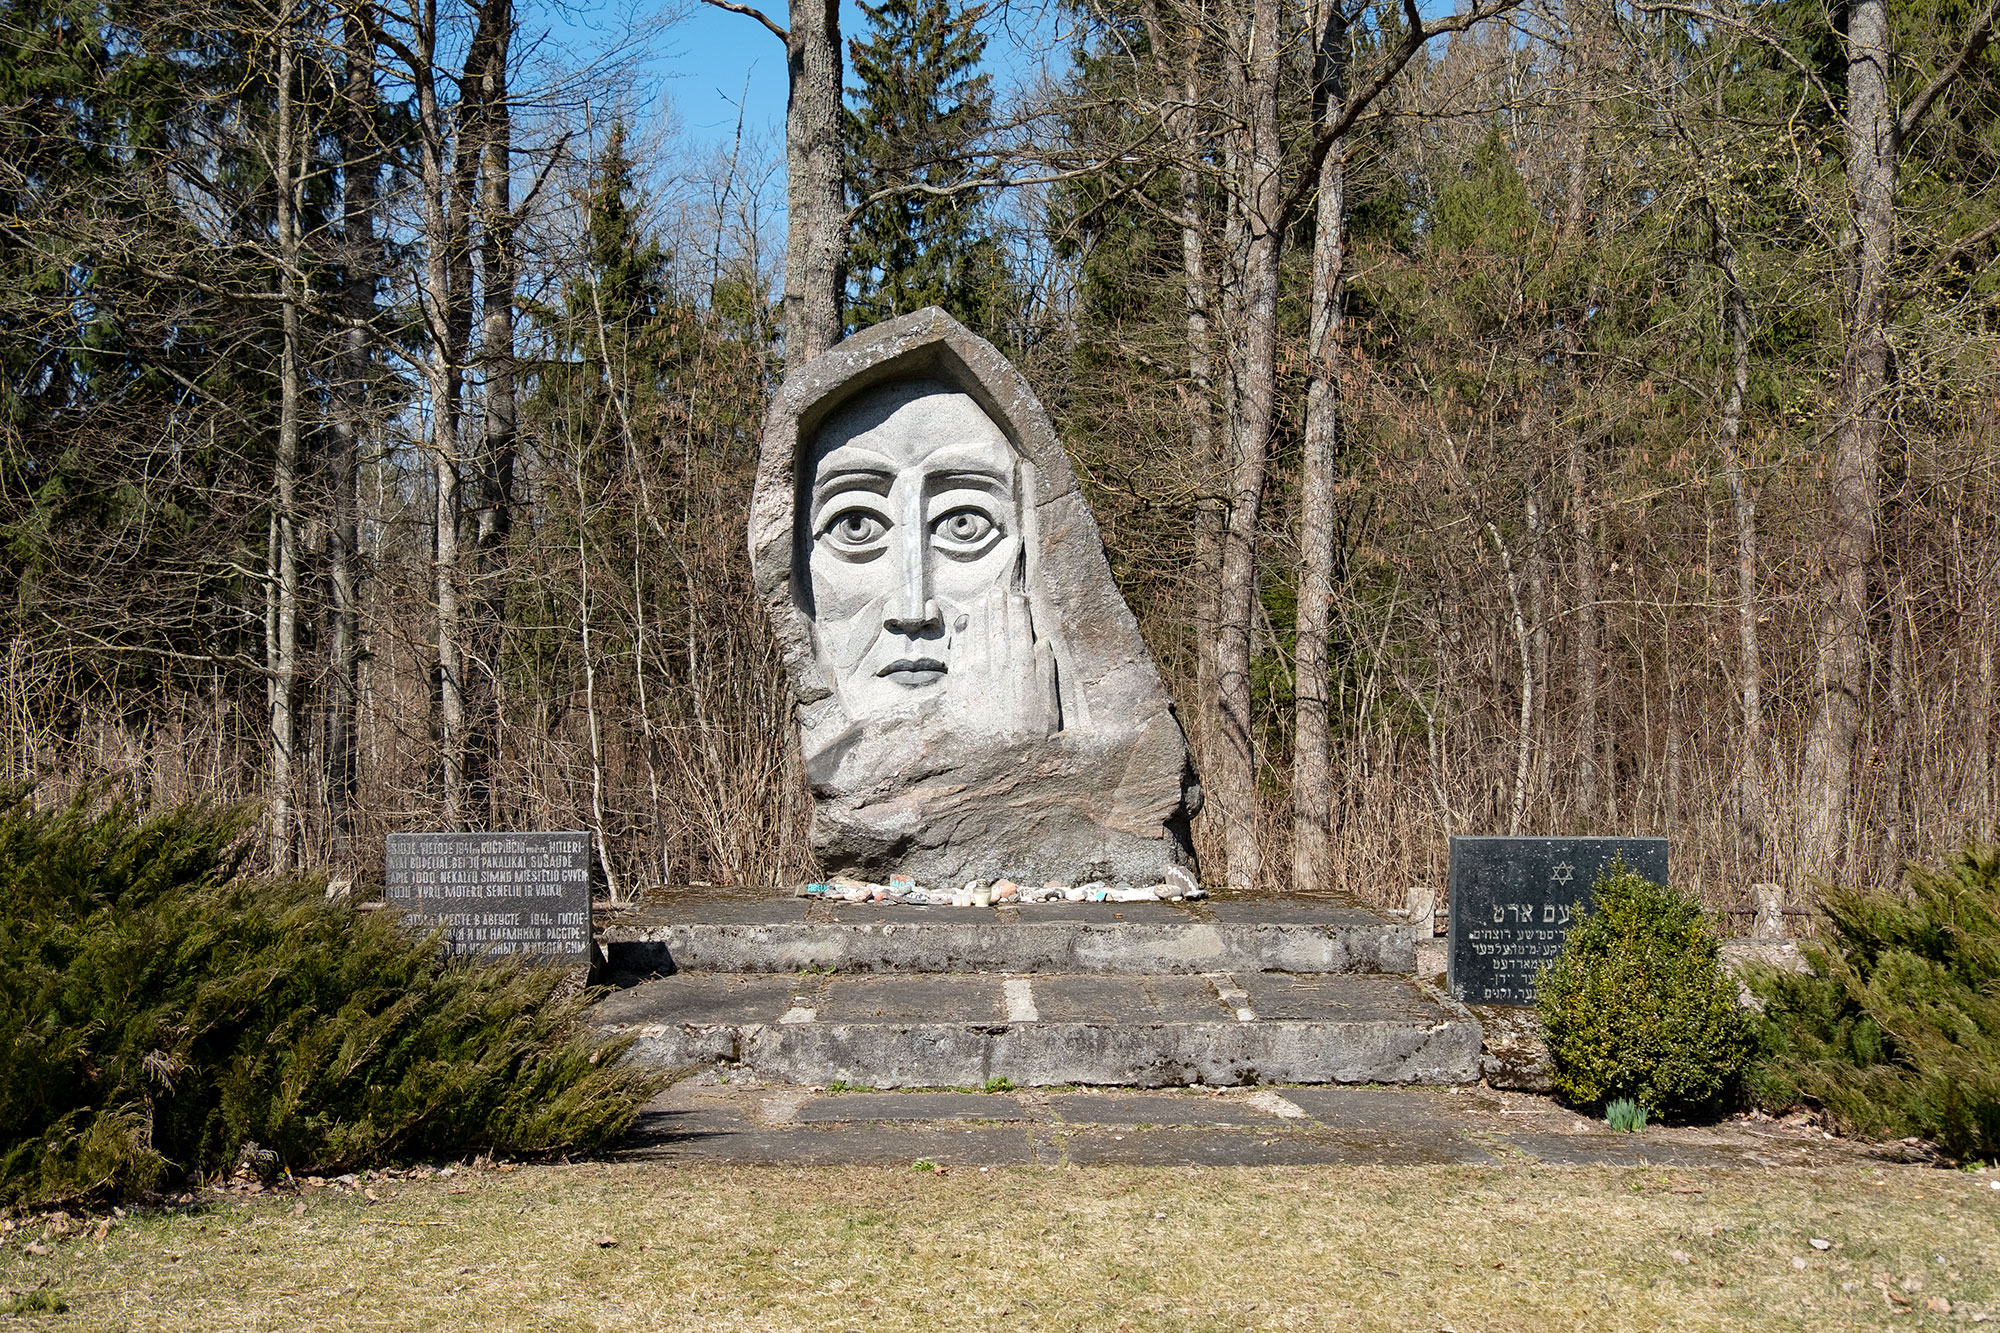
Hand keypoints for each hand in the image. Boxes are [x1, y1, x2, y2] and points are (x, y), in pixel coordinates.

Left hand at [945, 584, 1056, 737]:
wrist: (990, 763)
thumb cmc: (1027, 739)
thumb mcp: (1047, 711)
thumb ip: (1045, 675)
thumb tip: (1042, 643)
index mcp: (1024, 675)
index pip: (1020, 635)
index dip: (1018, 614)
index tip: (1018, 597)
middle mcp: (999, 671)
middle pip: (998, 631)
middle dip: (997, 608)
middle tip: (997, 590)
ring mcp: (976, 677)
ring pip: (978, 638)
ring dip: (980, 616)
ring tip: (983, 600)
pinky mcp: (958, 687)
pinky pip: (960, 653)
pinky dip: (963, 635)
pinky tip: (965, 622)